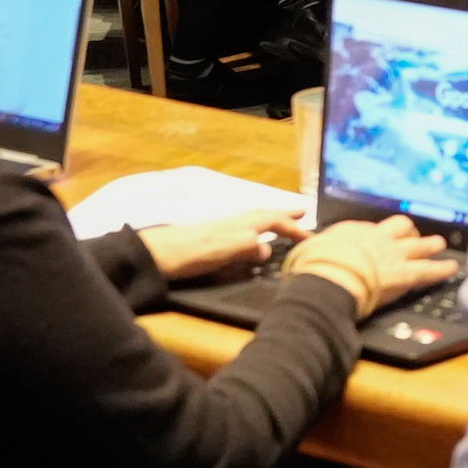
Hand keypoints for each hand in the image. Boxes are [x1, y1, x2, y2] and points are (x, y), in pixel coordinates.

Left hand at [142, 214, 294, 282]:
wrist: (154, 255)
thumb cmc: (189, 253)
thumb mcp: (222, 252)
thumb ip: (246, 248)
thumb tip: (267, 250)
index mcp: (240, 225)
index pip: (274, 221)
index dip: (293, 228)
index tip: (312, 236)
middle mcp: (233, 223)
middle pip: (264, 215)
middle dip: (284, 214)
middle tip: (303, 212)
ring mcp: (221, 230)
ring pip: (253, 221)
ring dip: (271, 221)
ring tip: (283, 224)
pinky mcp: (211, 240)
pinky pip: (243, 231)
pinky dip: (256, 231)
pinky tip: (251, 242)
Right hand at [286, 215, 452, 311]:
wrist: (330, 279)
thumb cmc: (314, 268)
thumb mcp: (308, 252)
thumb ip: (314, 250)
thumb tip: (305, 254)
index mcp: (353, 231)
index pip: (371, 228)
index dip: (378, 233)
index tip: (381, 236)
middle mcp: (377, 237)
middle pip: (400, 226)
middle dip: (409, 230)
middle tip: (415, 234)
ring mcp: (394, 253)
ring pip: (419, 243)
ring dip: (430, 244)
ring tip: (439, 244)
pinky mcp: (406, 273)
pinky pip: (429, 269)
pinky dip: (442, 268)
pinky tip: (451, 268)